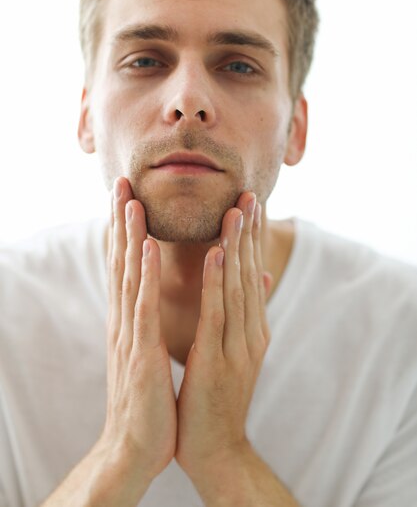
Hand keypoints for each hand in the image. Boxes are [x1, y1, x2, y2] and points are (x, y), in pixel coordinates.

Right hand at [100, 177, 176, 480]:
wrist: (137, 447)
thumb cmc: (151, 399)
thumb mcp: (154, 353)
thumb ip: (156, 324)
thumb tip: (161, 301)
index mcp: (131, 321)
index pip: (128, 268)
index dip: (126, 232)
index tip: (128, 197)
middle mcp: (125, 320)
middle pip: (122, 262)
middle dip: (121, 221)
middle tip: (120, 182)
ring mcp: (130, 334)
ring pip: (129, 275)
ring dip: (129, 235)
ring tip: (130, 199)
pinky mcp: (141, 351)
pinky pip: (144, 306)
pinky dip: (144, 274)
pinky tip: (146, 246)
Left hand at [175, 192, 270, 478]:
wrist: (216, 448)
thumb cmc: (219, 396)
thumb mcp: (239, 350)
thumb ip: (251, 313)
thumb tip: (264, 275)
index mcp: (253, 328)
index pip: (253, 273)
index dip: (252, 237)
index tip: (251, 203)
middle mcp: (251, 332)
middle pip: (250, 273)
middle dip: (249, 232)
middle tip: (249, 193)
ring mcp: (238, 347)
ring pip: (238, 286)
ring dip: (237, 245)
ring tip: (236, 210)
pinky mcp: (219, 361)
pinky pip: (218, 313)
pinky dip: (218, 281)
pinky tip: (217, 253)